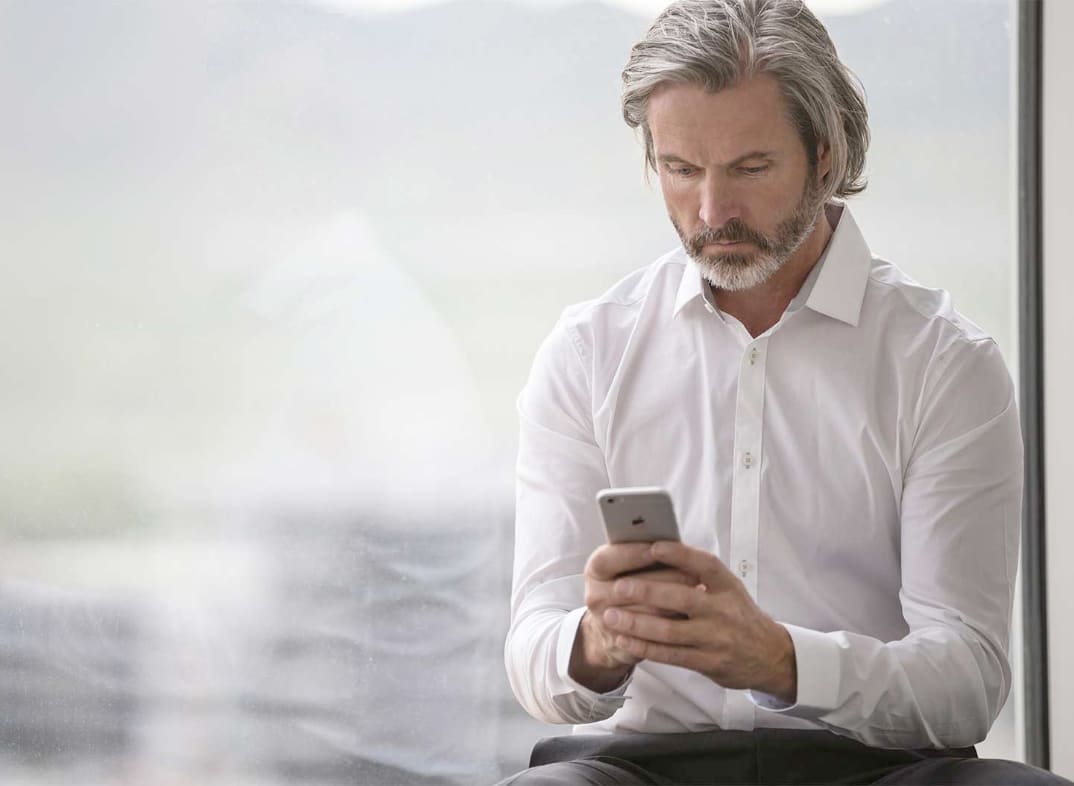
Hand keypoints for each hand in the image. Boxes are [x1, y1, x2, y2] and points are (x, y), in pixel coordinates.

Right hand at [568, 541, 698, 691]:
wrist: (611, 628)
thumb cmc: (630, 583)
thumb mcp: (628, 563)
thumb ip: (645, 551)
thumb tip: (670, 540)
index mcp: (596, 570)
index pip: (610, 559)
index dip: (634, 553)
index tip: (658, 548)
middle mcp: (596, 595)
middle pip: (632, 586)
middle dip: (666, 579)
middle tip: (694, 574)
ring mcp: (608, 622)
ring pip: (647, 612)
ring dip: (676, 603)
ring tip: (699, 594)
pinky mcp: (623, 644)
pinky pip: (653, 636)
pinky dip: (674, 624)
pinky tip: (691, 616)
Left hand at [599, 541, 796, 702]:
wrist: (769, 655)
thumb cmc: (738, 615)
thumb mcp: (729, 589)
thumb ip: (699, 574)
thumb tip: (659, 549)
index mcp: (728, 586)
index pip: (705, 565)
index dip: (680, 554)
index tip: (653, 546)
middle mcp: (723, 611)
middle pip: (681, 598)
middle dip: (646, 592)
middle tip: (619, 586)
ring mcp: (716, 638)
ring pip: (670, 631)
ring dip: (636, 623)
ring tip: (611, 616)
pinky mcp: (708, 662)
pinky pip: (670, 655)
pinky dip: (644, 647)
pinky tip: (625, 639)